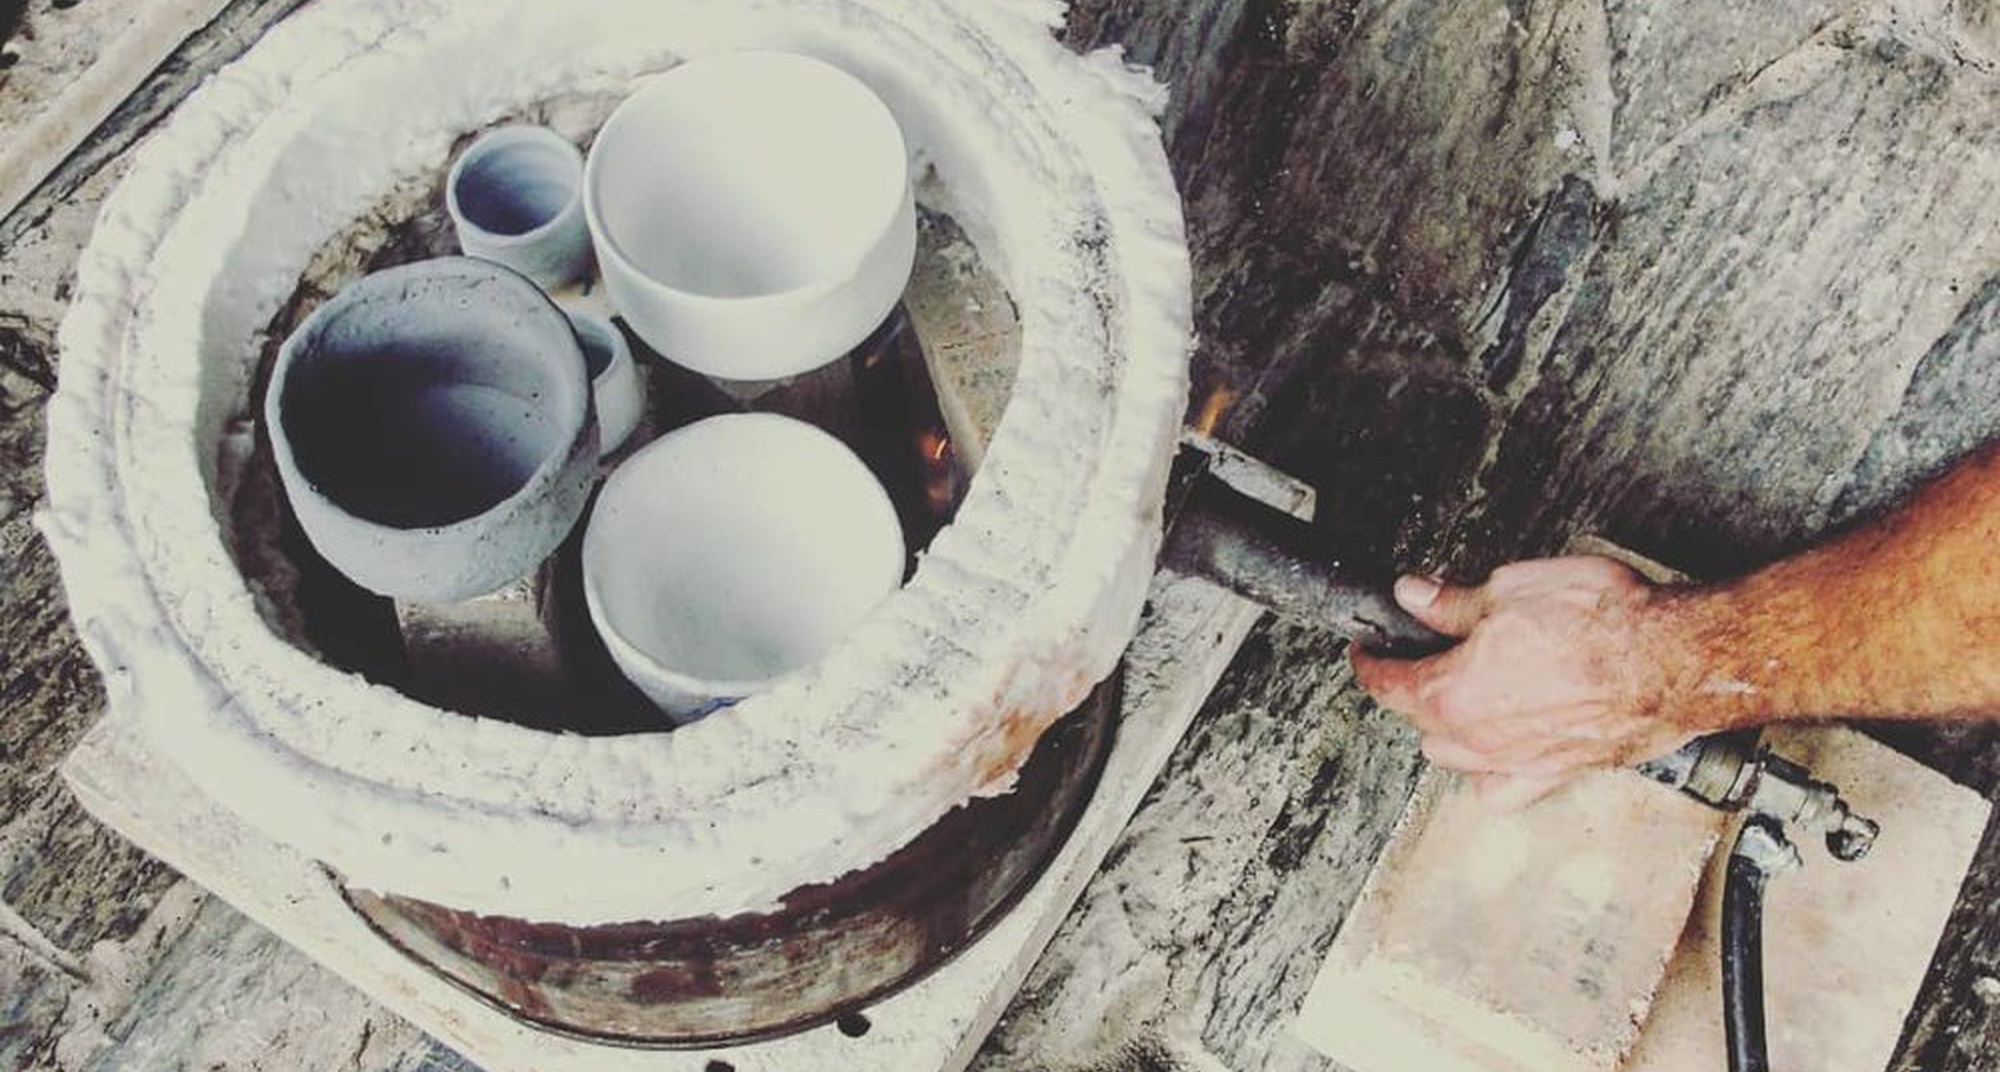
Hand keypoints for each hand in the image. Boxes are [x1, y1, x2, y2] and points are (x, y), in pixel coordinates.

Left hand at [1348, 556, 1700, 803]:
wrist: (1674, 659)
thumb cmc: (1604, 624)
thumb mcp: (1510, 591)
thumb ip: (1451, 603)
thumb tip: (1414, 596)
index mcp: (1453, 692)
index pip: (1387, 683)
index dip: (1370, 661)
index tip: (1367, 649)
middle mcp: (1478, 738)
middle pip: (1418, 721)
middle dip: (1411, 688)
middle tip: (1421, 658)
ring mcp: (1515, 763)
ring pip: (1453, 757)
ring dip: (1445, 730)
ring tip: (1457, 697)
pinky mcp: (1556, 774)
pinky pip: (1501, 789)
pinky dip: (1489, 773)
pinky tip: (1494, 752)